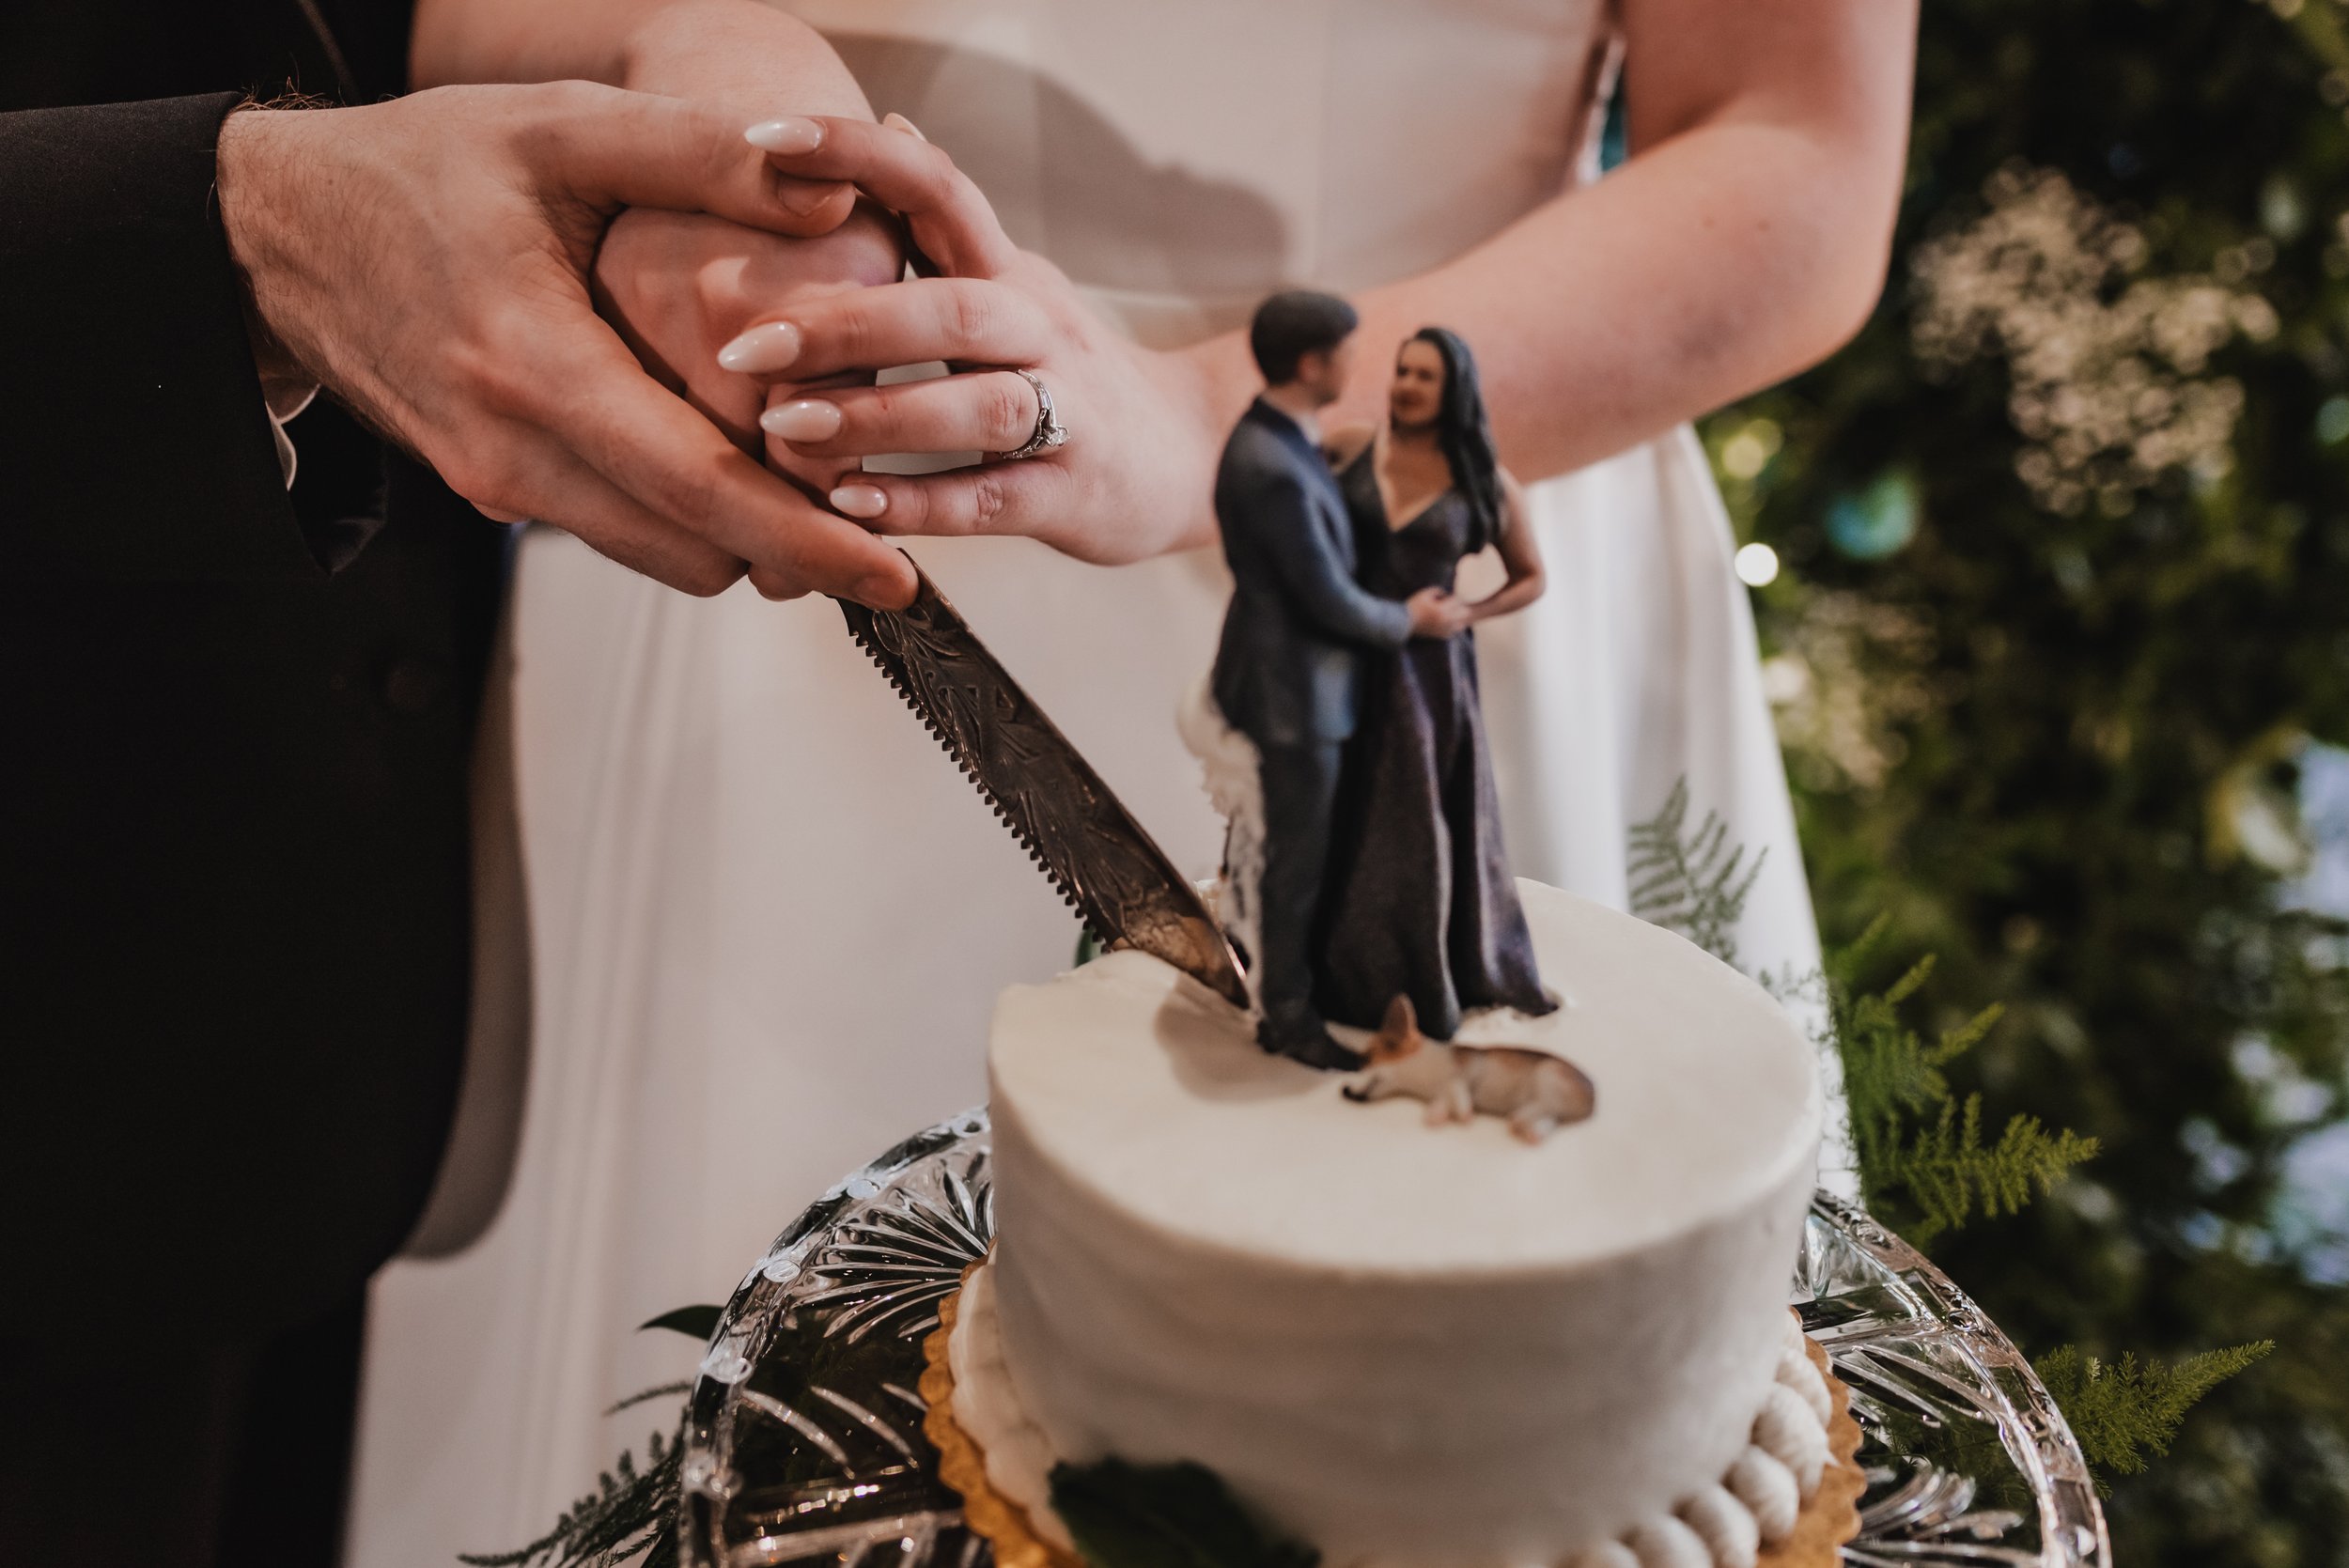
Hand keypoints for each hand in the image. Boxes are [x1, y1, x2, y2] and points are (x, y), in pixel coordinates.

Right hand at [215, 83, 915, 606]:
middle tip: (877, 507)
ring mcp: (495, 486)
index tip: (893, 573)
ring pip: (661, 555)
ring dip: (740, 534)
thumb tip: (836, 190)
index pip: (699, 491)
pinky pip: (619, 529)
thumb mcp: (560, 130)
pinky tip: (729, 451)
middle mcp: (509, 452)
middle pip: (693, 551)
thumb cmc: (420, 168)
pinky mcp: (493, 492)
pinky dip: (684, 512)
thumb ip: (700, 154)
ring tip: (817, 478)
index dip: (806, 540)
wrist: (280, 230)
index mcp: (533, 365)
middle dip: (791, 544)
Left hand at [722, 117, 1225, 563]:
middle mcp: (1043, 332)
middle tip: (747, 344)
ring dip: (878, 415)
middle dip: (847, 324)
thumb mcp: (1016, 284)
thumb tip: (891, 127)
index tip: (768, 143)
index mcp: (1011, 273)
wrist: (1193, 453)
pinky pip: (989, 500)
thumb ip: (948, 226)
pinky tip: (849, 503)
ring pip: (977, 407)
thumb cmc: (1071, 371)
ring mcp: (1066, 416)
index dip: (857, 158)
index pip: (941, 189)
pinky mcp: (1070, 496)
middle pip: (953, 310)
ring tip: (785, 426)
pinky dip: (917, 502)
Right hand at [1406, 587, 1469, 638]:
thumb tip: (1446, 594)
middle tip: (1452, 605)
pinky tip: (1447, 622)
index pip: (1457, 601)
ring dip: (1458, 618)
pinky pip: (1453, 632)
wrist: (1403, 623)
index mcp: (1441, 610)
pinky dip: (1452, 627)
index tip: (1449, 597)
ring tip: (1451, 614)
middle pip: (1464, 612)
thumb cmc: (1413, 606)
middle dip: (1459, 607)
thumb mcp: (1425, 594)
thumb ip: (1438, 591)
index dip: (1454, 597)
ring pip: (1461, 624)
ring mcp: (1444, 629)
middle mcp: (1445, 621)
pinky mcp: (1440, 636)